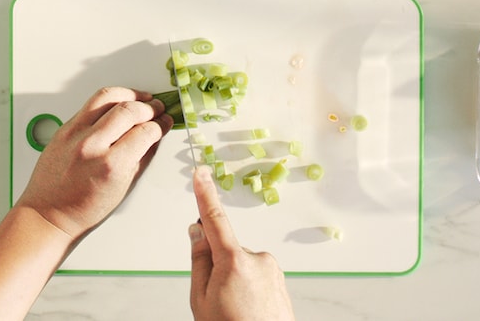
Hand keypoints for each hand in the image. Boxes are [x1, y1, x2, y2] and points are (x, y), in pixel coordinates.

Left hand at [15, 87, 171, 241]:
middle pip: (129, 110)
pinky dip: (109, 100)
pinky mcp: (64, 128)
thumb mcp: (123, 188)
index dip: (160, 125)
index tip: (165, 122)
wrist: (49, 213)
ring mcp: (75, 133)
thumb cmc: (83, 209)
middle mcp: (92, 145)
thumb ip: (141, 158)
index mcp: (111, 165)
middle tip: (158, 109)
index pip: (145, 132)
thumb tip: (155, 136)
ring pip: (108, 97)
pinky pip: (90, 104)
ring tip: (141, 98)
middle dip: (149, 107)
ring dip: (130, 94)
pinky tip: (119, 103)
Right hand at [189, 166, 294, 320]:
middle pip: (226, 250)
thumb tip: (198, 233)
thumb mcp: (202, 300)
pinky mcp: (281, 281)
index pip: (214, 219)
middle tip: (216, 301)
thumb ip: (199, 261)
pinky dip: (248, 290)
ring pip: (241, 265)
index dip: (204, 194)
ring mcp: (273, 271)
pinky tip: (247, 312)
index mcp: (235, 261)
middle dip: (216, 267)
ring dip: (234, 281)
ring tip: (235, 312)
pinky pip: (256, 276)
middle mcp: (258, 260)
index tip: (200, 172)